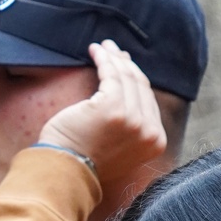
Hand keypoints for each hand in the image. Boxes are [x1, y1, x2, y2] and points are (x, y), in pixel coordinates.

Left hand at [40, 41, 166, 184]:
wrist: (65, 172)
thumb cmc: (84, 161)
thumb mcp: (120, 147)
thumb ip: (132, 126)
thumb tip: (132, 93)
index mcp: (155, 142)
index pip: (148, 101)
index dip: (136, 79)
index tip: (124, 65)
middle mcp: (148, 130)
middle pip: (140, 86)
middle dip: (126, 64)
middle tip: (113, 50)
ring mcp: (133, 118)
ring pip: (127, 77)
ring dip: (114, 57)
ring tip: (102, 47)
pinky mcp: (113, 106)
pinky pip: (111, 74)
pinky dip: (104, 59)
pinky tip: (96, 50)